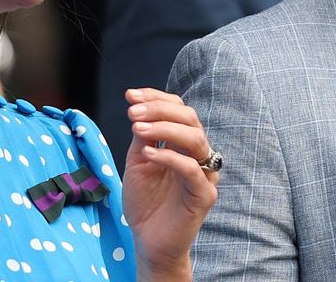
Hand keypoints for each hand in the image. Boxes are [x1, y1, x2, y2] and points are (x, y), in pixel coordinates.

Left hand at [121, 88, 218, 280]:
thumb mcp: (138, 162)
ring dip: (164, 128)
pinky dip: (170, 157)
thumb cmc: (145, 202)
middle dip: (159, 110)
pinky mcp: (204, 195)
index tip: (130, 95)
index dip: (156, 98)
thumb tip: (139, 108)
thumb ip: (143, 137)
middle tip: (133, 112)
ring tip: (138, 129)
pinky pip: (192, 169)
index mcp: (183, 143)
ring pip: (195, 139)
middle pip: (189, 119)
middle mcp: (198, 154)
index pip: (178, 110)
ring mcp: (204, 173)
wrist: (148, 240)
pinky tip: (149, 154)